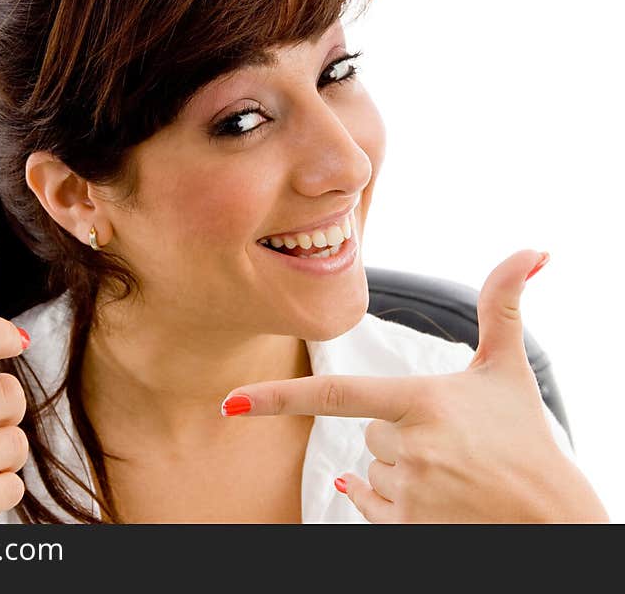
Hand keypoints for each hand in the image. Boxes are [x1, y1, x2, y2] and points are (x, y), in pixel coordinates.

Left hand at [221, 250, 607, 522]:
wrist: (552, 519)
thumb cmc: (526, 439)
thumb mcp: (509, 370)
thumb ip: (502, 307)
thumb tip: (534, 250)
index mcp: (423, 402)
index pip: (335, 396)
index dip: (275, 399)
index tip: (228, 404)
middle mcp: (411, 448)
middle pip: (367, 433)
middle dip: (397, 432)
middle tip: (449, 442)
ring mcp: (409, 495)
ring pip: (370, 468)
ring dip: (400, 468)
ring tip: (451, 474)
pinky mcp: (408, 531)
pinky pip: (364, 502)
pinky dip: (384, 499)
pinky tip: (427, 498)